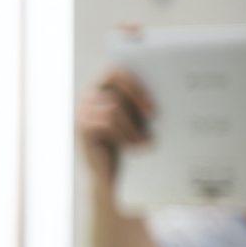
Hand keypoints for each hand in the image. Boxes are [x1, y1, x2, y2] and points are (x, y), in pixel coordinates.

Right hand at [77, 68, 153, 186]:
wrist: (107, 174)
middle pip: (115, 90)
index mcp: (99, 89)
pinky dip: (126, 135)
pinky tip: (136, 148)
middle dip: (137, 99)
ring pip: (114, 108)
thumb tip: (162, 87)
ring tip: (145, 141)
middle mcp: (87, 98)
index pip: (113, 72)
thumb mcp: (133, 119)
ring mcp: (82, 113)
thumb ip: (137, 103)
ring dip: (133, 126)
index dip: (134, 83)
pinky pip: (108, 123)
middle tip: (154, 115)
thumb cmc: (125, 143)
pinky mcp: (82, 129)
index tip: (151, 99)